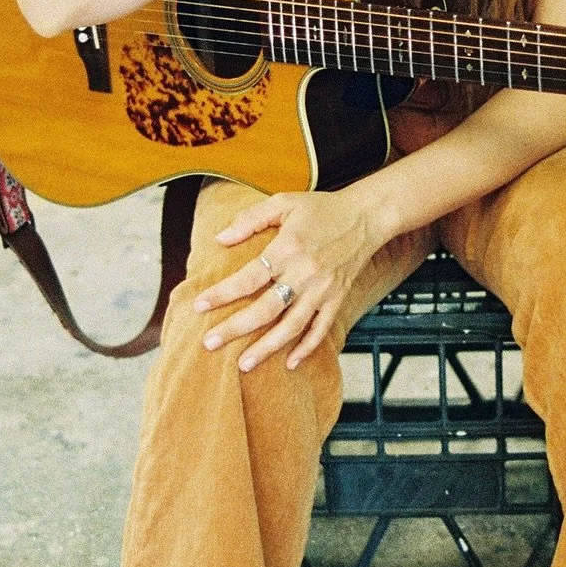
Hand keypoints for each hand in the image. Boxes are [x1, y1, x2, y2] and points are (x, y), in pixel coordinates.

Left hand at [193, 186, 387, 371]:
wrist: (366, 217)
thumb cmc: (322, 208)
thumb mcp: (284, 202)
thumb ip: (251, 219)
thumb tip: (220, 238)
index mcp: (287, 249)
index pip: (248, 277)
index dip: (222, 293)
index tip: (199, 306)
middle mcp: (304, 274)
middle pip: (265, 309)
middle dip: (235, 329)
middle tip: (210, 343)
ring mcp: (322, 290)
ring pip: (291, 326)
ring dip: (266, 348)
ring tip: (244, 364)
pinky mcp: (337, 299)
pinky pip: (321, 329)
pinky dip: (306, 348)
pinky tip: (289, 363)